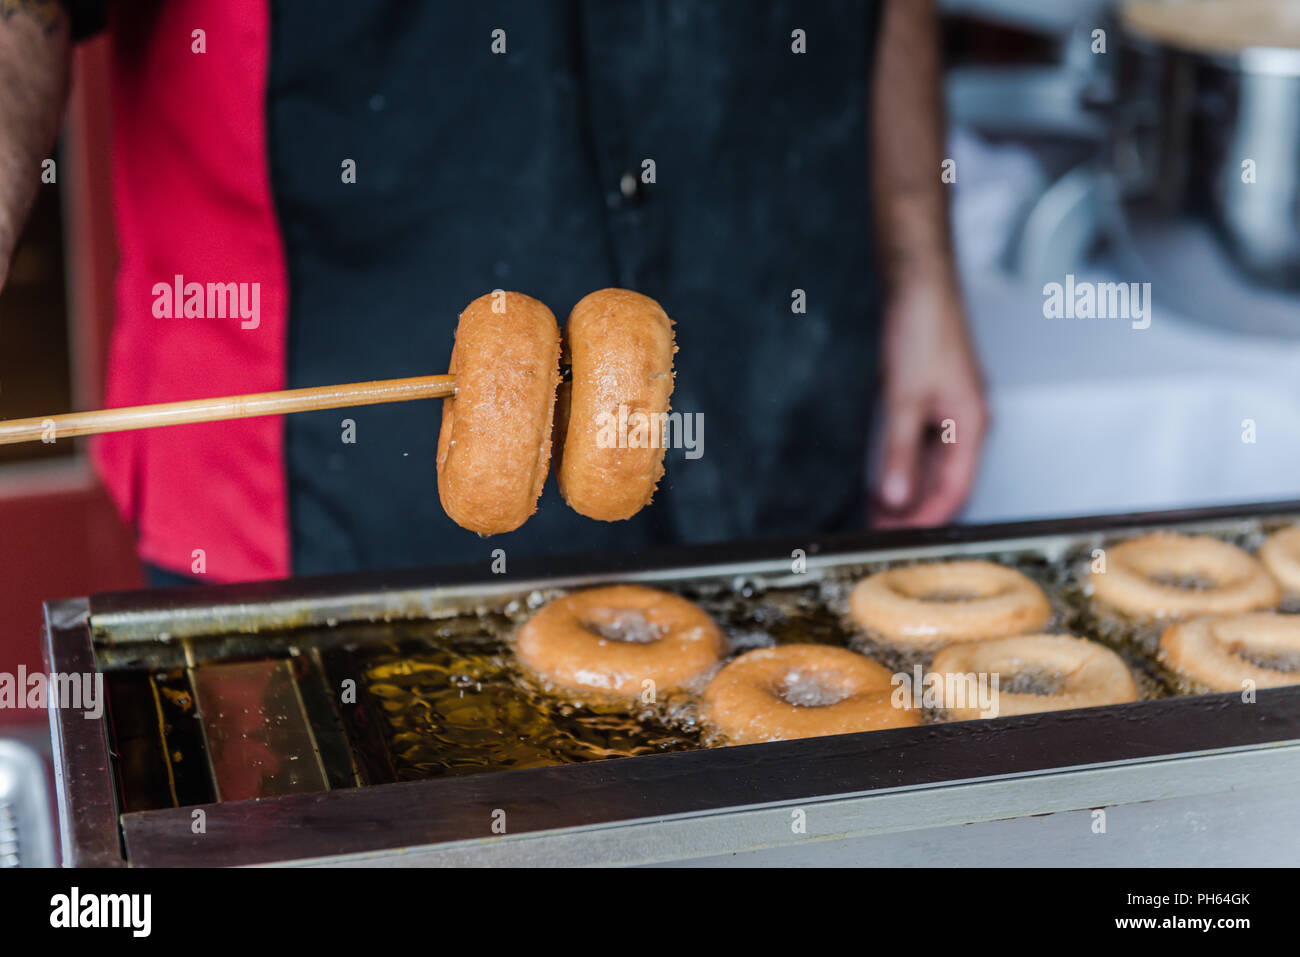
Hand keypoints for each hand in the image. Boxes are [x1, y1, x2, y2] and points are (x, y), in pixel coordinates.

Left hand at [873, 279, 987, 527]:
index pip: (955, 491)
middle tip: (883, 536)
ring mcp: (952, 414)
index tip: (902, 541)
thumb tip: (893, 497)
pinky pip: (923, 449)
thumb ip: (898, 451)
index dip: (928, 520)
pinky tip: (884, 482)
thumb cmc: (924, 329)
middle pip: (945, 484)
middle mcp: (967, 424)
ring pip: (932, 468)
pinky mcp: (934, 403)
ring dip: (907, 494)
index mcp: (972, 425)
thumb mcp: (903, 398)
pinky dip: (904, 469)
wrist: (920, 287)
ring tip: (878, 518)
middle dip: (915, 513)